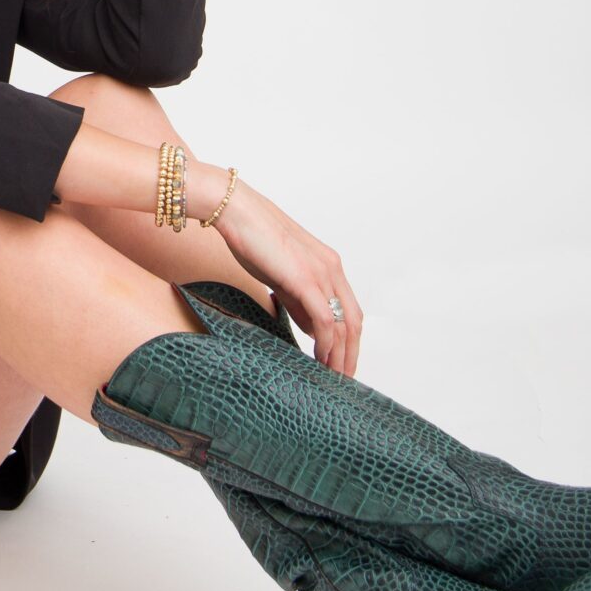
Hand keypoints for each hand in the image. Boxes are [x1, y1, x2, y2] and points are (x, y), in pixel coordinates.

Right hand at [211, 180, 363, 376]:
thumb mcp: (282, 276)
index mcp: (329, 265)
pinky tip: (320, 358)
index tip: (341, 362)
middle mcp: (332, 269)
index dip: (349, 340)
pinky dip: (326, 343)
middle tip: (342, 379)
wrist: (237, 211)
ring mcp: (322, 273)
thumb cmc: (253, 239)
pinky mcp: (306, 279)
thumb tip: (313, 329)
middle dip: (350, 354)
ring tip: (332, 376)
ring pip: (343, 324)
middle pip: (354, 322)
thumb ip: (300, 302)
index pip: (350, 311)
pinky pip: (325, 319)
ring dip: (340, 355)